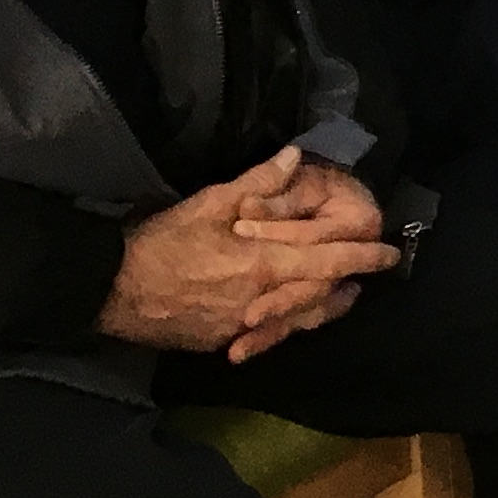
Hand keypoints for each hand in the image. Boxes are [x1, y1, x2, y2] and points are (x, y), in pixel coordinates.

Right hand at [99, 148, 406, 362]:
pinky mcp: (218, 341)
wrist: (108, 290)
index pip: (328, 262)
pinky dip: (284, 323)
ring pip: (295, 322)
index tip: (389, 254)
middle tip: (366, 273)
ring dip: (321, 307)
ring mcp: (238, 327)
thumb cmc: (160, 242)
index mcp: (262, 265)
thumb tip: (296, 156)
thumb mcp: (208, 203)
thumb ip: (258, 183)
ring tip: (338, 295)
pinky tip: (288, 314)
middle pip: (318, 297)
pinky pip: (264, 334)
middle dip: (346, 285)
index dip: (362, 257)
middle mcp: (259, 302)